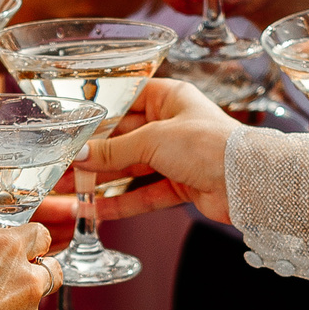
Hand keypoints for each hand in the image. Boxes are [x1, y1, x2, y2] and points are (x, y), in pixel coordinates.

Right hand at [80, 79, 241, 222]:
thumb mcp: (153, 139)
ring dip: (101, 180)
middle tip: (61, 162)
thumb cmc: (210, 144)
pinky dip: (122, 203)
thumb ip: (113, 149)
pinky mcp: (181, 185)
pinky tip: (97, 210)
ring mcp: (177, 157)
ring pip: (131, 168)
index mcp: (170, 98)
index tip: (70, 123)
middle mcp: (172, 125)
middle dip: (93, 152)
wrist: (247, 182)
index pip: (126, 100)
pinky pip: (144, 194)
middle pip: (124, 138)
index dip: (98, 112)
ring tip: (70, 188)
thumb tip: (79, 155)